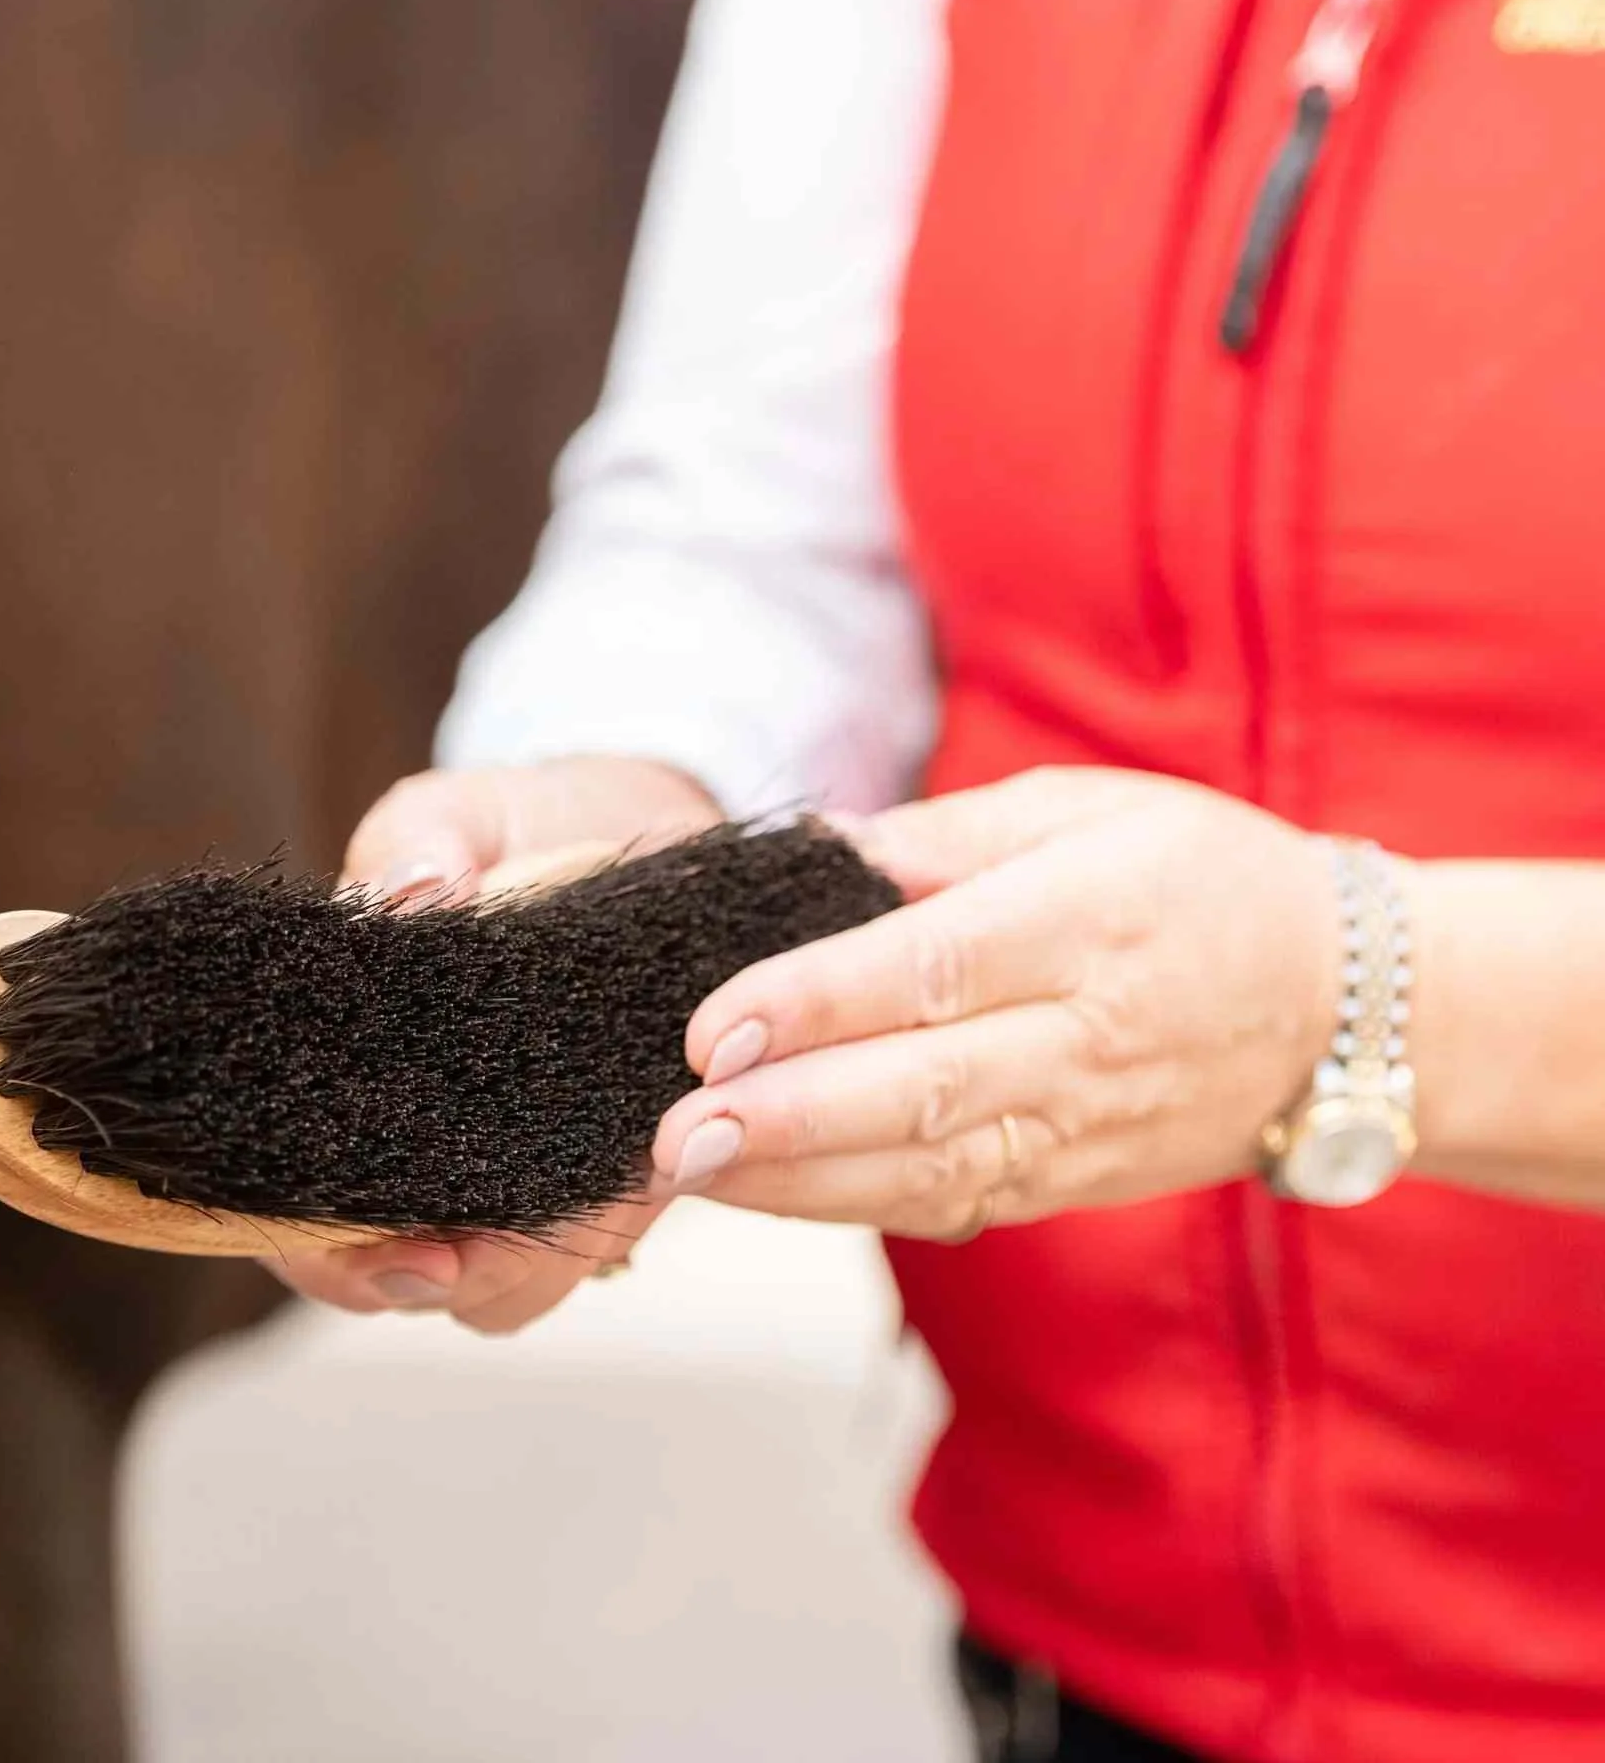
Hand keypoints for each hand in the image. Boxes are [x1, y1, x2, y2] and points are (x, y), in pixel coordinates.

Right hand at [268, 754, 719, 1329]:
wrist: (644, 824)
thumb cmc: (520, 827)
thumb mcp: (457, 816)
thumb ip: (420, 844)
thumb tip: (412, 892)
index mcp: (360, 1083)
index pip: (309, 1212)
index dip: (329, 1251)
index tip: (382, 1242)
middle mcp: (441, 1148)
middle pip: (412, 1275)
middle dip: (436, 1278)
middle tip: (467, 1253)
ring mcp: (536, 1165)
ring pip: (512, 1284)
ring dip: (529, 1266)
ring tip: (565, 1214)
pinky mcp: (627, 1153)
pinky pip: (611, 1228)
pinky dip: (620, 1216)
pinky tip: (647, 1169)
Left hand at [649, 768, 1340, 1237]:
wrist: (1342, 1004)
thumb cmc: (1203, 878)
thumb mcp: (1086, 809)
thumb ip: (946, 836)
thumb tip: (817, 851)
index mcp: (1085, 922)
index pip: (932, 969)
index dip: (815, 1002)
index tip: (709, 1025)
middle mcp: (1085, 1037)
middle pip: (920, 1090)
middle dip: (786, 1119)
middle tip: (672, 1132)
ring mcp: (1083, 1126)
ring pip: (928, 1168)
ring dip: (800, 1182)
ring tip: (689, 1176)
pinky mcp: (1074, 1179)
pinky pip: (956, 1202)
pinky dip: (856, 1206)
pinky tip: (766, 1197)